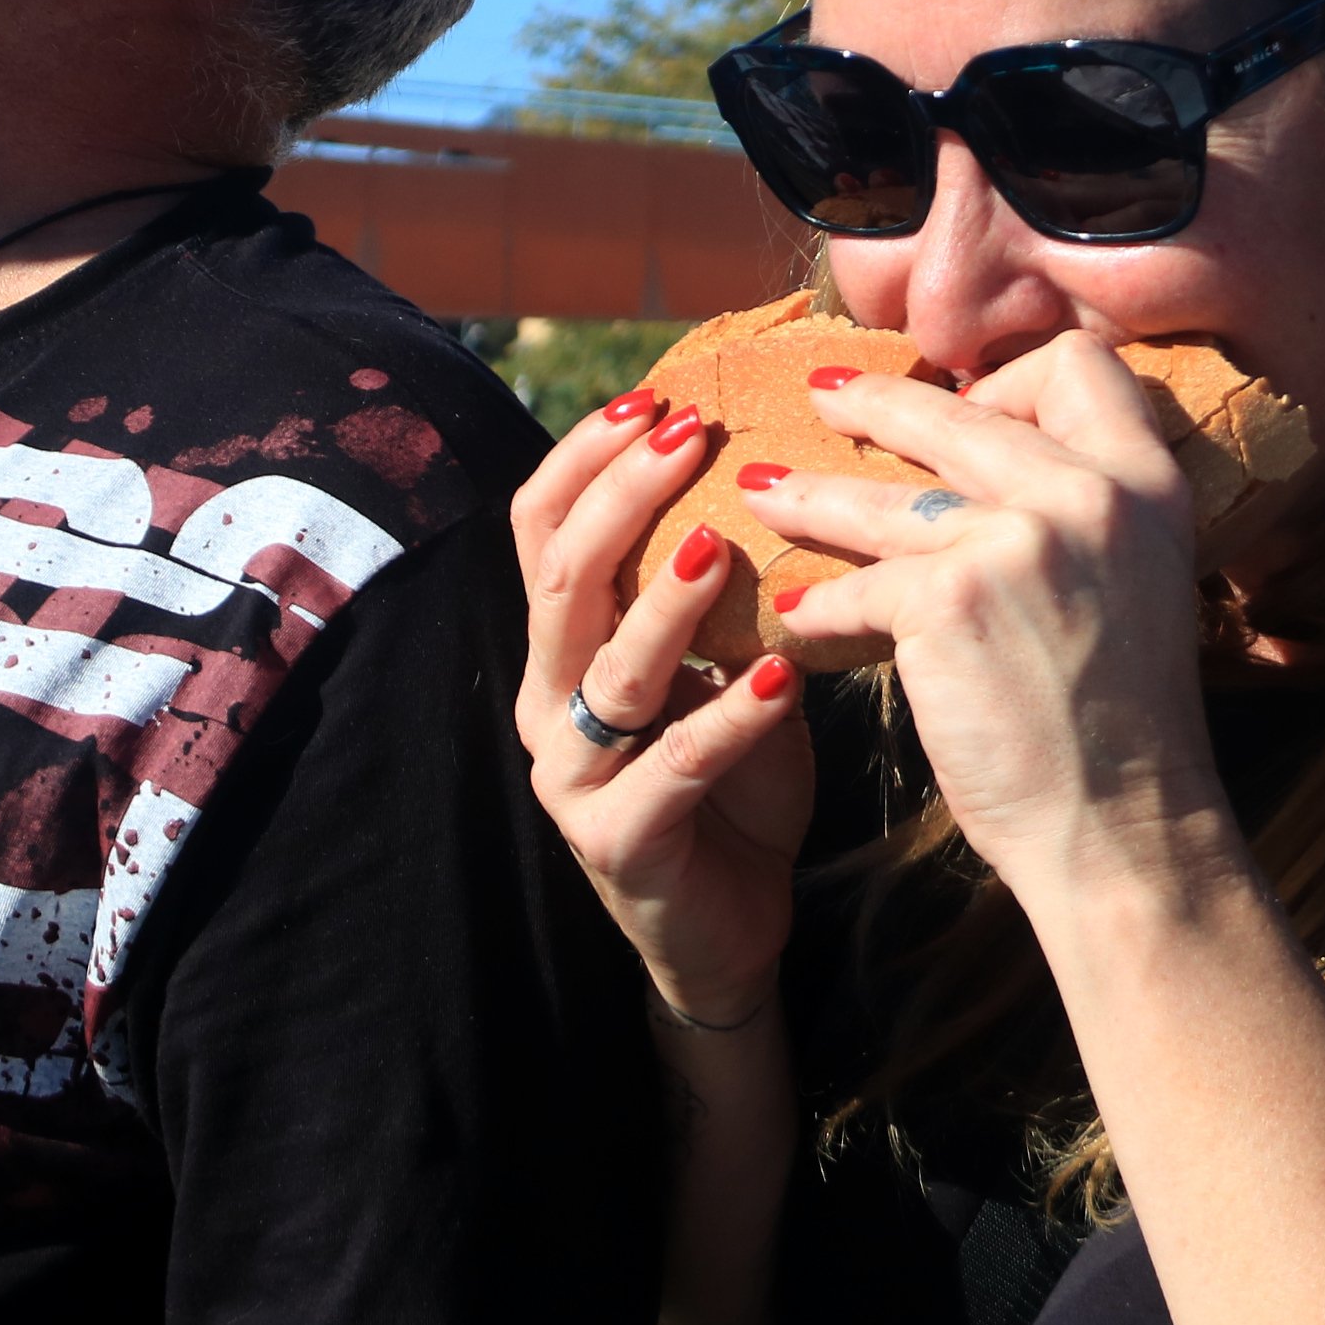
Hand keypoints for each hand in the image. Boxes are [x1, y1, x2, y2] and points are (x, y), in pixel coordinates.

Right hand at [510, 392, 814, 1023]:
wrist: (728, 925)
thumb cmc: (731, 777)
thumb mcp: (722, 664)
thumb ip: (718, 587)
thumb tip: (778, 464)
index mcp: (561, 646)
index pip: (540, 528)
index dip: (584, 458)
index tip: (652, 398)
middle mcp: (548, 701)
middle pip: (562, 579)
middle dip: (624, 497)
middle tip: (689, 437)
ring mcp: (574, 775)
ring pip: (607, 670)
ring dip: (667, 601)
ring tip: (720, 543)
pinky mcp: (618, 841)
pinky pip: (673, 766)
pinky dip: (729, 717)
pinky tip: (784, 679)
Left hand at [747, 335, 1232, 911]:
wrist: (1126, 828)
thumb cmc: (1122, 725)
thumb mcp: (1135, 584)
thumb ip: (1079, 517)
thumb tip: (987, 463)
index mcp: (1148, 483)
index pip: (1079, 365)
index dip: (1010, 378)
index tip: (964, 403)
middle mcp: (1089, 494)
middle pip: (958, 410)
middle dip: (876, 399)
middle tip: (821, 395)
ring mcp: (1018, 540)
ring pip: (884, 494)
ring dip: (812, 494)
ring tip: (763, 494)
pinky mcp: (950, 600)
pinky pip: (859, 585)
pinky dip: (823, 606)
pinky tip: (798, 617)